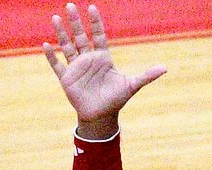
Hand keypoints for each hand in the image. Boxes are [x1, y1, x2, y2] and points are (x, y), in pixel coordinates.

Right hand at [44, 3, 166, 137]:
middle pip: (80, 36)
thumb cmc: (116, 100)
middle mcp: (88, 59)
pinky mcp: (67, 79)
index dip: (95, 22)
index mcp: (103, 58)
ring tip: (55, 18)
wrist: (102, 116)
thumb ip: (147, 76)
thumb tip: (165, 68)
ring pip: (67, 46)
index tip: (92, 7)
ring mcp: (77, 68)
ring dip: (61, 33)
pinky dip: (51, 56)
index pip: (98, 35)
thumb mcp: (132, 85)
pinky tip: (45, 45)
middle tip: (69, 5)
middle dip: (75, 22)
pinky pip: (57, 65)